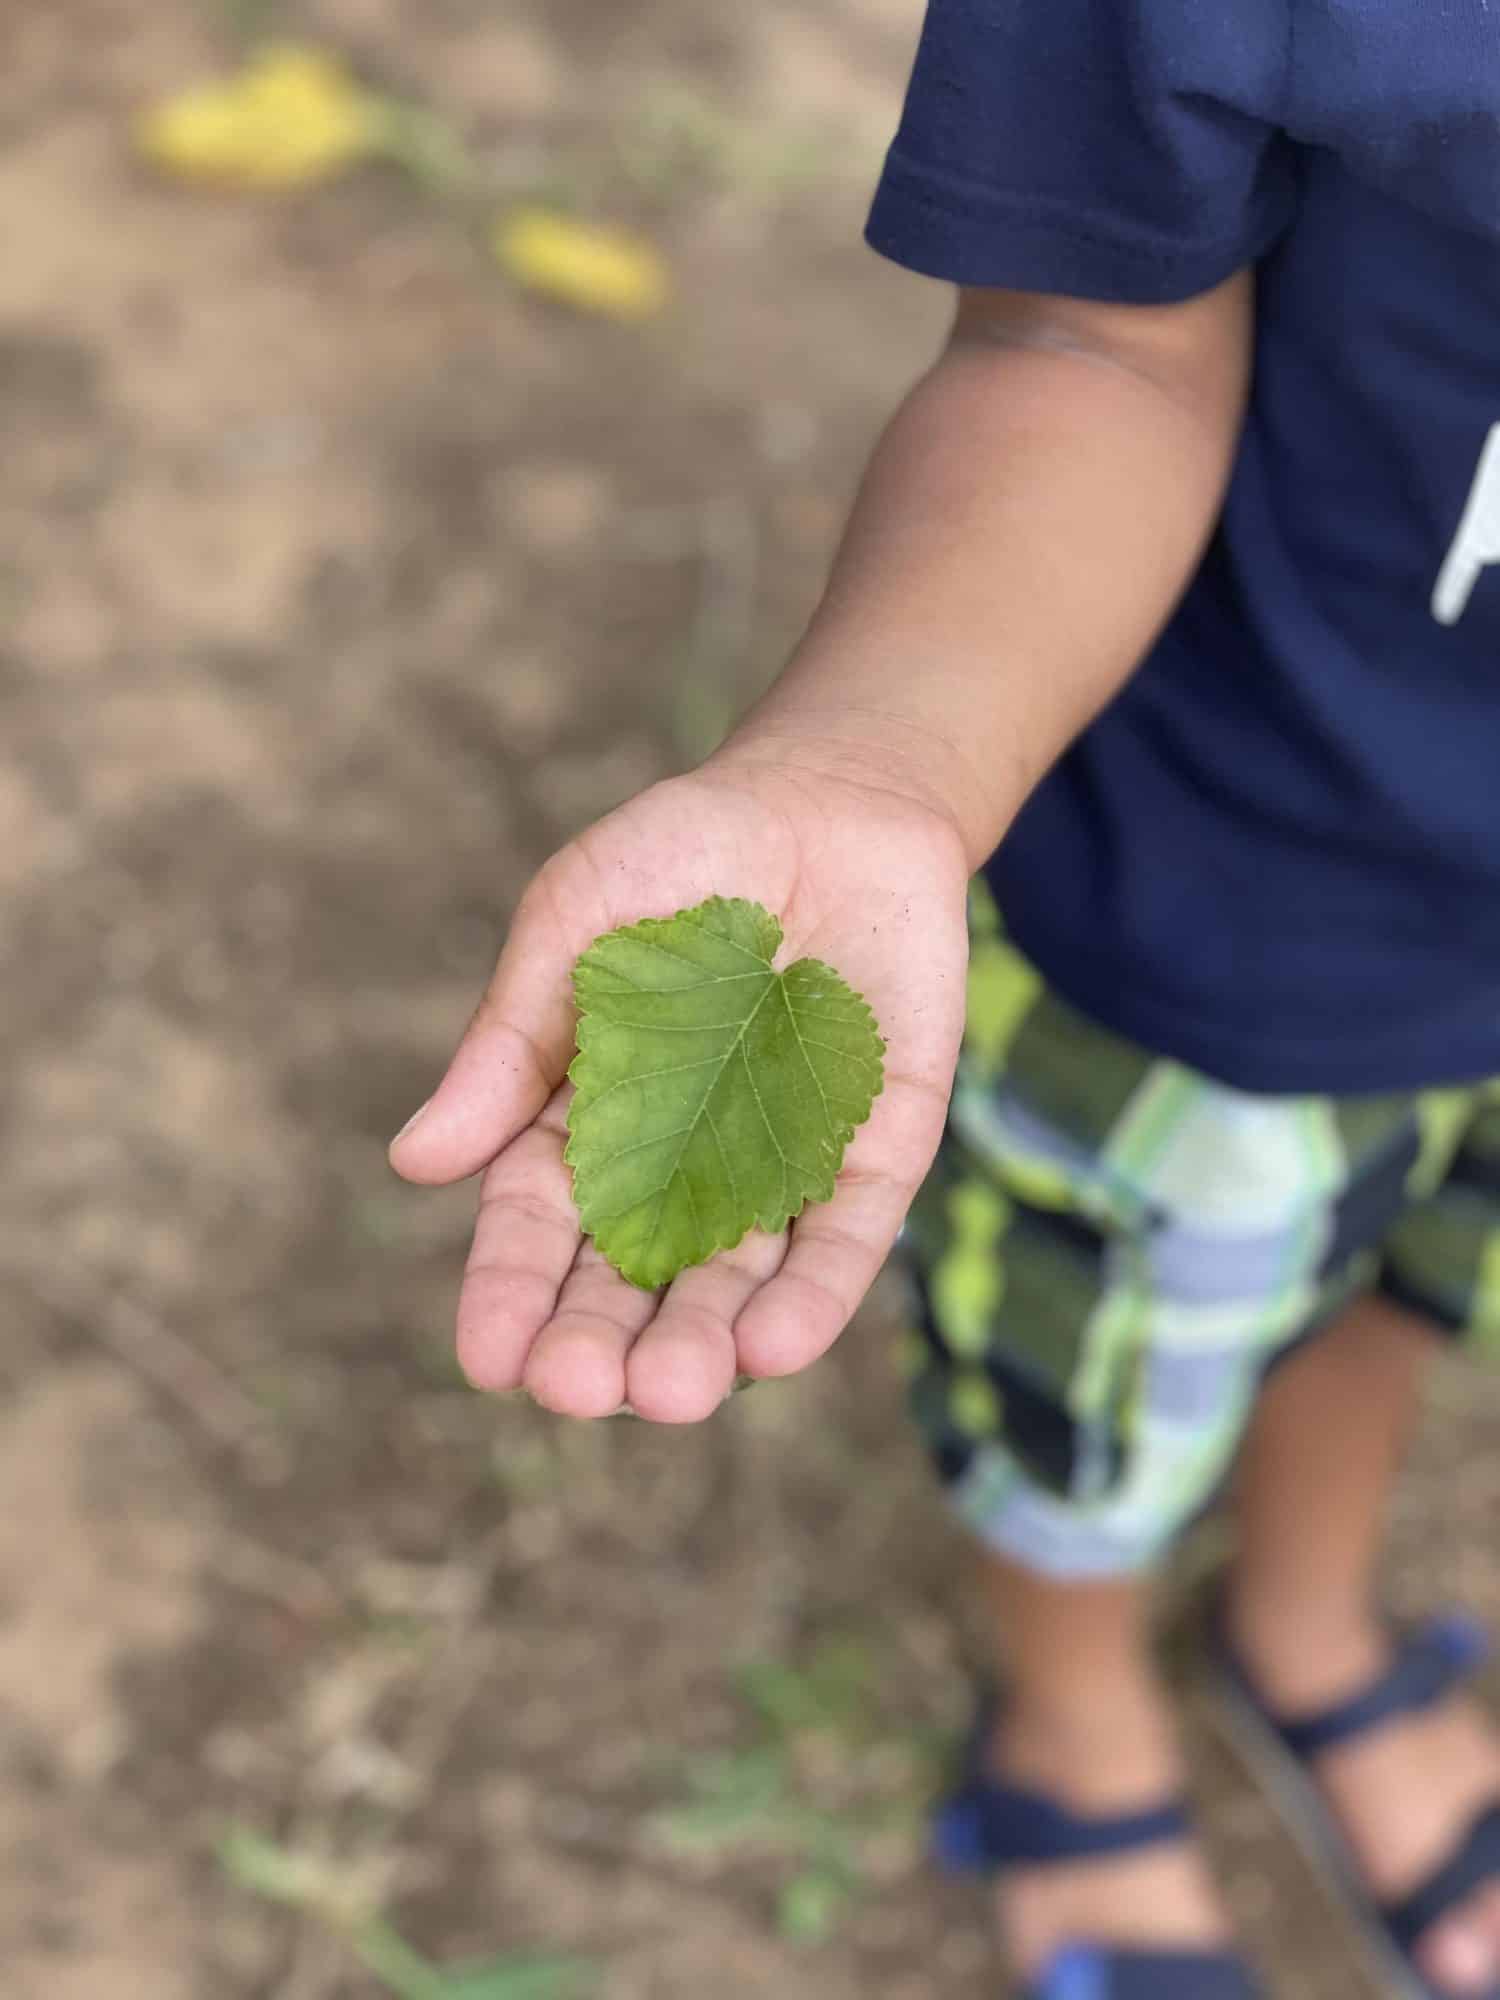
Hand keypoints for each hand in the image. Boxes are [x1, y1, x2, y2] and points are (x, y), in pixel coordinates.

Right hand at [389, 751, 969, 1421]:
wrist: (829, 798)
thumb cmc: (678, 856)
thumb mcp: (571, 927)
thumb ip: (509, 1044)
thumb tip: (415, 1165)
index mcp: (585, 1123)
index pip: (537, 1229)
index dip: (510, 1295)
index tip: (488, 1360)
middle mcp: (679, 1169)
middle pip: (634, 1282)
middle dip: (605, 1343)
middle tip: (582, 1389)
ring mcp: (778, 1167)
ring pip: (738, 1284)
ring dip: (706, 1346)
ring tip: (673, 1392)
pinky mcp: (872, 1152)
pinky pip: (844, 1236)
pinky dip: (815, 1294)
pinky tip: (776, 1348)